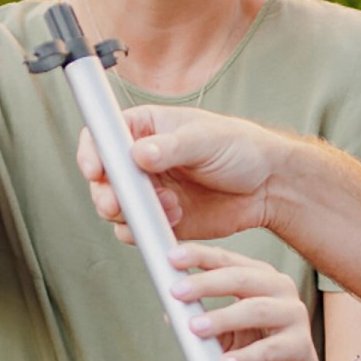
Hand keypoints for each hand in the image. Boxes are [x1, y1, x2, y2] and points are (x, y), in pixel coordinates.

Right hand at [78, 106, 287, 242]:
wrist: (268, 186)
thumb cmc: (240, 148)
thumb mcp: (205, 139)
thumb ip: (171, 147)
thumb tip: (139, 153)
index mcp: (146, 129)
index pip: (103, 136)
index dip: (92, 152)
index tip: (95, 169)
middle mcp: (141, 161)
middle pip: (103, 179)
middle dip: (106, 193)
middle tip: (118, 203)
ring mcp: (149, 192)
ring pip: (116, 208)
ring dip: (130, 214)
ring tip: (167, 207)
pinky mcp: (161, 220)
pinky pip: (138, 231)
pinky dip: (147, 231)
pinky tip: (174, 220)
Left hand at [169, 243, 331, 360]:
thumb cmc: (259, 354)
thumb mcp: (227, 334)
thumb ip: (205, 320)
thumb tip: (172, 314)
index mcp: (261, 278)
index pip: (227, 261)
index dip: (199, 256)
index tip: (171, 257)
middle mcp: (281, 290)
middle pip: (241, 278)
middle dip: (206, 283)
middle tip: (177, 292)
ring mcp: (294, 316)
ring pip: (256, 310)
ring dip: (222, 318)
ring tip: (195, 328)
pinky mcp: (300, 346)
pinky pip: (269, 350)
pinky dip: (244, 357)